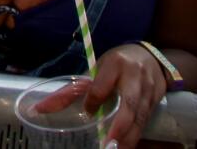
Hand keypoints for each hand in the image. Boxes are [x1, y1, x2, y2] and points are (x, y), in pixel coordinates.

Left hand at [31, 43, 167, 148]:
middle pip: (129, 104)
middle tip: (108, 143)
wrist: (151, 57)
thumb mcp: (96, 68)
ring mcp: (148, 91)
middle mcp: (134, 77)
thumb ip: (72, 90)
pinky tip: (125, 147)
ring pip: (139, 117)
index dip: (93, 100)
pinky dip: (135, 136)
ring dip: (128, 137)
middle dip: (119, 126)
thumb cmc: (117, 63)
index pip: (101, 86)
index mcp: (114, 64)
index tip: (88, 111)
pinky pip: (145, 122)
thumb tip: (40, 108)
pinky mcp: (155, 102)